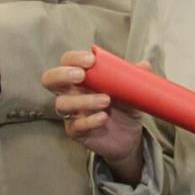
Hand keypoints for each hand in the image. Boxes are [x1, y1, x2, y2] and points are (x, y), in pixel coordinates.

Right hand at [41, 50, 145, 182]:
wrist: (130, 136)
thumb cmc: (125, 106)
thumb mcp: (133, 88)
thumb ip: (136, 75)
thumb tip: (144, 65)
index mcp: (82, 76)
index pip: (67, 61)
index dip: (74, 58)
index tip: (91, 60)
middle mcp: (71, 92)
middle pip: (50, 79)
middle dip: (62, 74)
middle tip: (82, 76)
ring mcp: (72, 113)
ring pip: (62, 104)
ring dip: (83, 100)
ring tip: (106, 100)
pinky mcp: (76, 132)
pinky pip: (75, 126)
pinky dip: (89, 121)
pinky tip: (103, 118)